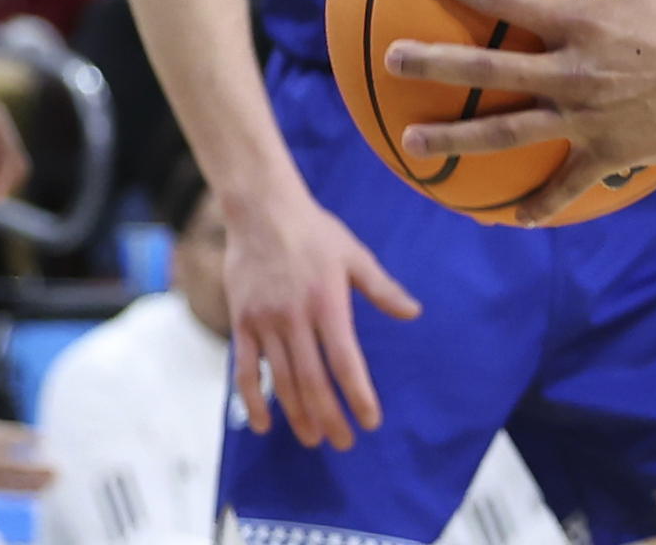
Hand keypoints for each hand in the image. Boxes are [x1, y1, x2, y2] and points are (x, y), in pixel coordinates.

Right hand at [0, 369, 46, 491]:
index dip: (25, 437)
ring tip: (53, 482)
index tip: (45, 438)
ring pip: (6, 481)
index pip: (5, 436)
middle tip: (55, 469)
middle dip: (30, 467)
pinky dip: (20, 493)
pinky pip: (1, 491)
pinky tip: (39, 491)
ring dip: (30, 483)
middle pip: (8, 464)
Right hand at [222, 185, 418, 449]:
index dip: (358, 395)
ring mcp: (265, 323)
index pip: (345, 361)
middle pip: (313, 381)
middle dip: (330, 416)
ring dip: (297, 414)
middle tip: (343, 443)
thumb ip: (382, 288)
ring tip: (313, 438)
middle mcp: (295, 319)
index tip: (370, 421)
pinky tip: (265, 423)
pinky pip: (245, 369)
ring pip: (282, 381)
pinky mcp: (242, 324)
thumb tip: (413, 312)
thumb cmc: (315, 232)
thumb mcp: (355, 255)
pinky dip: (253, 399)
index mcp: (328, 304)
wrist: (262, 212)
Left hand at [388, 0, 655, 222]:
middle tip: (391, 58)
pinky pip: (565, 184)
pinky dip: (538, 203)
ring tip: (411, 141)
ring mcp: (586, 118)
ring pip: (506, 132)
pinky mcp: (608, 153)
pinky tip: (512, 217)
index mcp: (584, 24)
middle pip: (489, 68)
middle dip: (434, 63)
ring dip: (455, 137)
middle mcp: (573, 72)